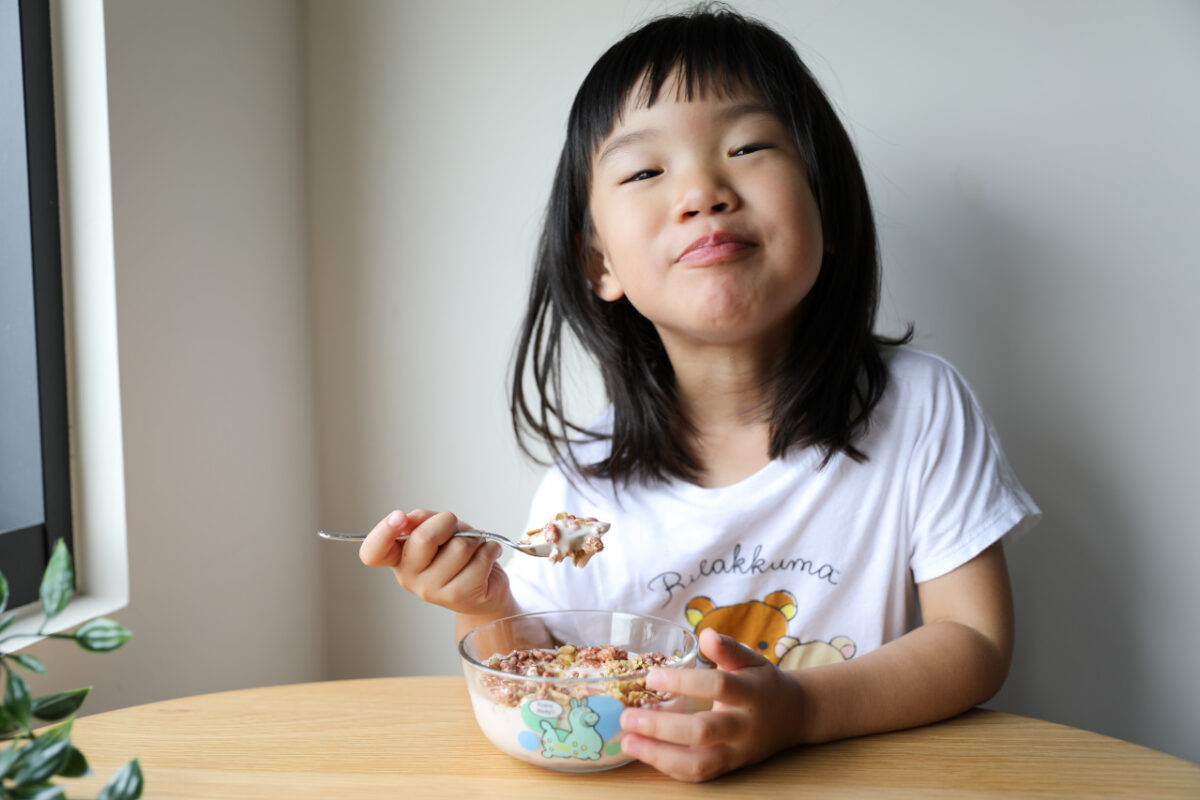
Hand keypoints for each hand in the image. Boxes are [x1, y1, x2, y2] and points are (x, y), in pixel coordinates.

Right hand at [358, 509, 510, 616]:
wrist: (485, 587)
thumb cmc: (457, 553)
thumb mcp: (439, 529)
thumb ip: (423, 520)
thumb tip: (409, 519)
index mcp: (397, 557)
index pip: (373, 552)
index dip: (382, 532)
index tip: (399, 516)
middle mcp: (408, 577)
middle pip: (423, 538)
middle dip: (449, 523)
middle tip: (458, 529)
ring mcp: (431, 591)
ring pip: (460, 547)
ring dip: (475, 539)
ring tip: (476, 547)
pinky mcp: (458, 597)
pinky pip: (480, 560)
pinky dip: (491, 550)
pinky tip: (488, 556)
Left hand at [618, 628, 802, 781]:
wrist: (794, 717)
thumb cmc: (764, 683)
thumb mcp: (751, 659)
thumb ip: (728, 648)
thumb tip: (705, 634)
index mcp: (750, 693)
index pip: (717, 687)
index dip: (684, 682)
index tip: (651, 676)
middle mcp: (744, 726)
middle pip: (703, 732)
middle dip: (661, 727)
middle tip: (627, 717)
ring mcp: (737, 752)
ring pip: (699, 763)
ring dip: (660, 756)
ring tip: (628, 742)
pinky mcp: (729, 768)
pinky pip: (699, 775)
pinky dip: (670, 768)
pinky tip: (646, 753)